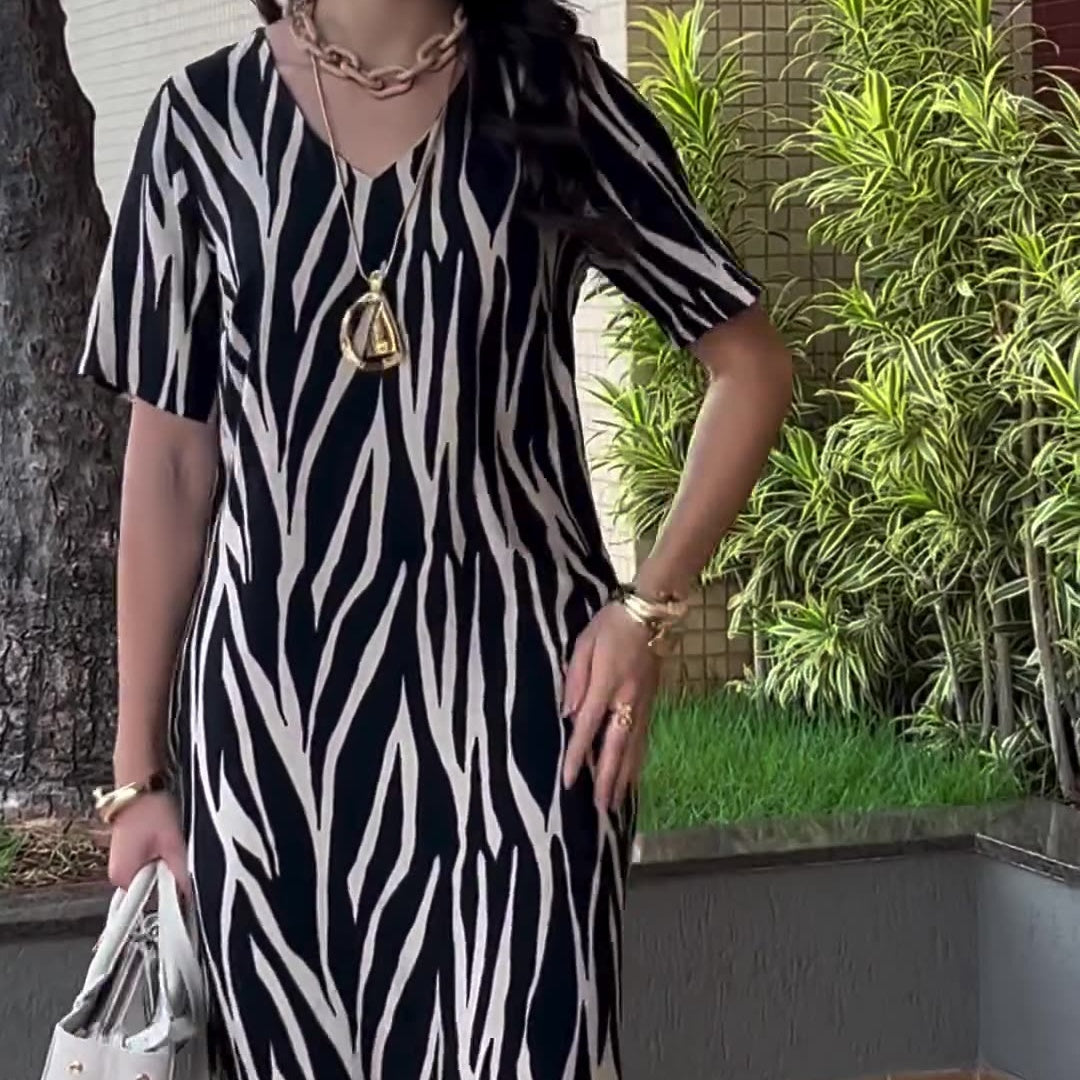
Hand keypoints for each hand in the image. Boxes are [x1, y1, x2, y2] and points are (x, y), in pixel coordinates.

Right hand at [108, 790, 190, 895]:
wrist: (139, 785)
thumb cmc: (152, 810)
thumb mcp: (173, 842)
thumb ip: (182, 872)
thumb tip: (192, 895)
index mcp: (124, 878)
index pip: (153, 902)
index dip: (173, 894)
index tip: (186, 882)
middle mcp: (118, 875)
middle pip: (154, 890)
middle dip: (170, 876)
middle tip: (178, 853)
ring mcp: (122, 864)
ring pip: (153, 876)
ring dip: (167, 865)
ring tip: (171, 842)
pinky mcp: (129, 853)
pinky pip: (150, 864)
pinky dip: (161, 856)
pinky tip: (165, 839)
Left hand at [562, 602, 660, 812]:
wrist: (649, 614)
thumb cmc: (611, 625)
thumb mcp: (583, 644)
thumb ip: (575, 679)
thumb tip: (568, 714)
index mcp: (606, 685)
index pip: (588, 728)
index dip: (579, 756)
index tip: (570, 781)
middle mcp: (627, 700)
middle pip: (616, 747)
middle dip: (608, 779)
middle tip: (601, 807)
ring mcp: (643, 703)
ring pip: (634, 747)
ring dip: (625, 776)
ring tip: (618, 801)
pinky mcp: (651, 702)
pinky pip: (644, 737)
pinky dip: (638, 760)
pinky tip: (634, 773)